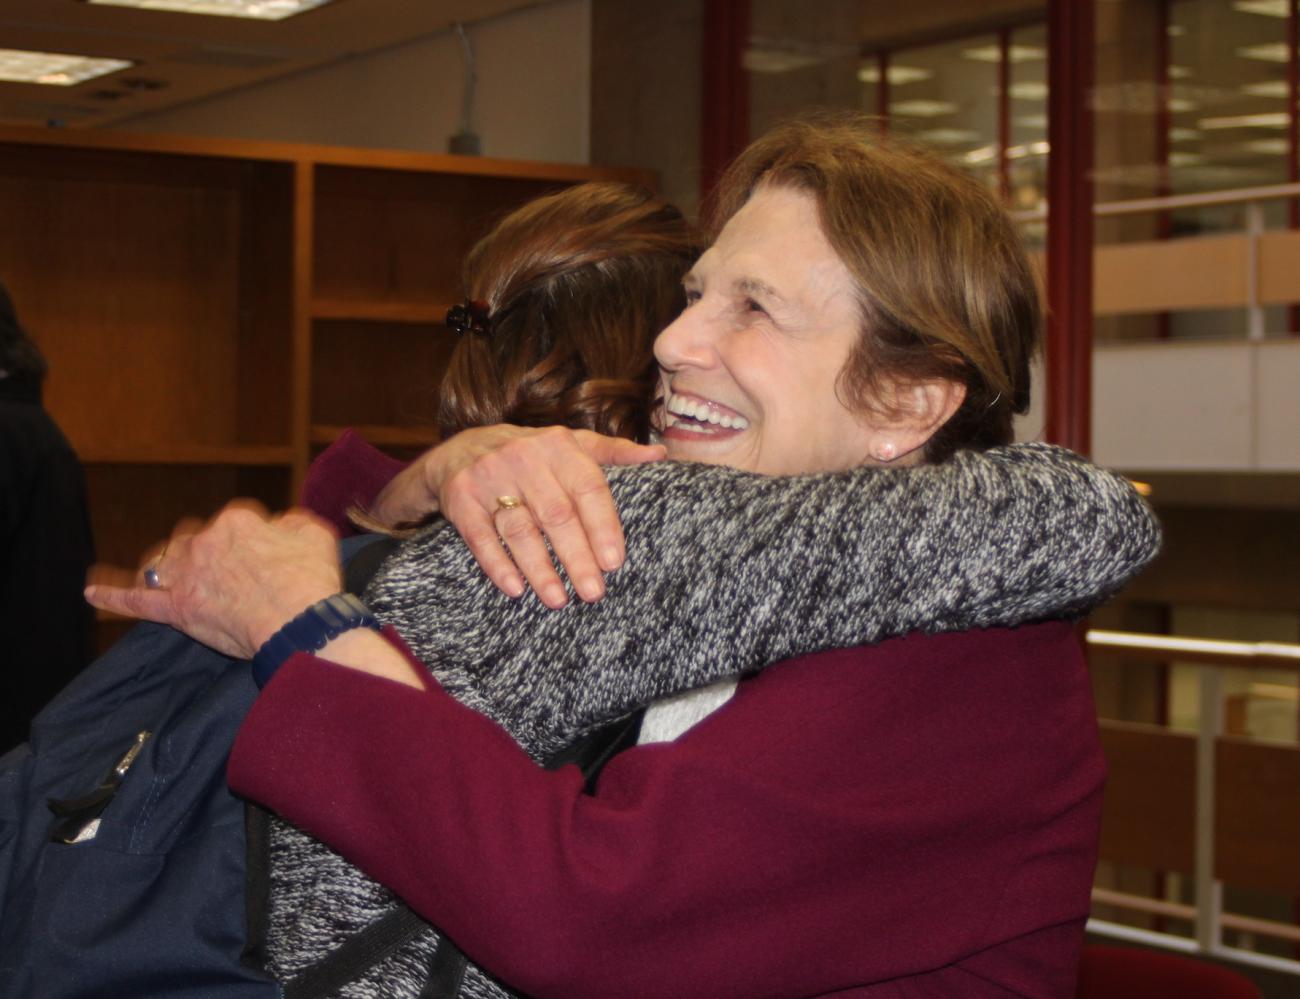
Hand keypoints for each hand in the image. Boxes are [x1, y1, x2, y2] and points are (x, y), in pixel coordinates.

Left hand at [85, 502, 342, 659]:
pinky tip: (92, 594)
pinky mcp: (176, 608)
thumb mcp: (315, 535)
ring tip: (173, 575)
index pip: (236, 522)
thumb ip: (292, 523)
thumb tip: (280, 524)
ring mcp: (186, 575)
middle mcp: (204, 541)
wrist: (299, 623)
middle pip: (194, 539)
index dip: (250, 541)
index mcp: (237, 520)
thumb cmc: (310, 581)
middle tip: (230, 575)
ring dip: (166, 566)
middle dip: (206, 552)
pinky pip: (136, 601)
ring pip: (164, 562)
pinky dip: (112, 597)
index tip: (265, 559)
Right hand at [380, 425, 664, 607]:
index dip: (603, 526)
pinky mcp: (461, 500)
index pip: (588, 488)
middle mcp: (524, 458)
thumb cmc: (531, 455)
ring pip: (520, 530)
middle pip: (557, 515)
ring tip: (558, 600)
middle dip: (577, 558)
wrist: (460, 450)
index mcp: (558, 445)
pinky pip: (482, 538)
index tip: (614, 562)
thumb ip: (614, 452)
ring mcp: (489, 478)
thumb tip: (660, 456)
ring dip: (540, 569)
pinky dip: (499, 565)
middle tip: (594, 592)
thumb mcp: (570, 445)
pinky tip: (516, 589)